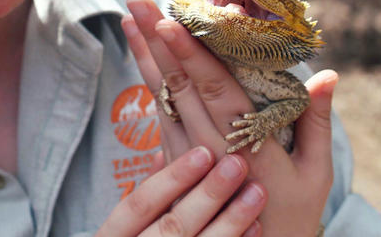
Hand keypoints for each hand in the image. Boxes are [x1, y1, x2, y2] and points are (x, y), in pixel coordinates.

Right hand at [96, 145, 265, 236]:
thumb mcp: (123, 228)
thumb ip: (142, 198)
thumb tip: (162, 154)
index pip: (139, 204)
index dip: (172, 178)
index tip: (203, 152)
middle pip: (173, 225)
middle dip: (208, 193)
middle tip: (237, 164)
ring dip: (232, 219)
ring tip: (257, 191)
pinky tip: (256, 225)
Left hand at [122, 0, 335, 236]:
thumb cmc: (292, 216)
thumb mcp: (315, 173)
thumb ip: (316, 121)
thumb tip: (328, 74)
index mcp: (246, 146)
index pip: (213, 91)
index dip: (189, 55)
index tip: (169, 20)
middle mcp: (209, 148)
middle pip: (178, 85)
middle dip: (156, 39)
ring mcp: (187, 158)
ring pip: (162, 97)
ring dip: (144, 55)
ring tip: (129, 17)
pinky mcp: (175, 167)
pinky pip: (161, 117)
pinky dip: (150, 82)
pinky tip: (141, 57)